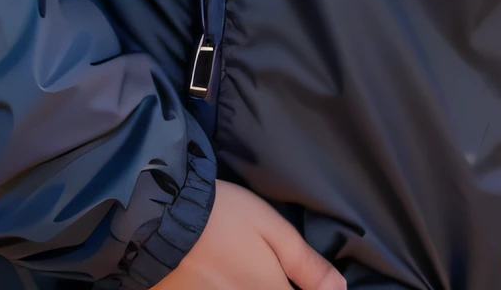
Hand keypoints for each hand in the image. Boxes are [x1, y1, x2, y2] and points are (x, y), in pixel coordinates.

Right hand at [163, 180, 346, 289]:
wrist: (160, 222)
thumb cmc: (222, 217)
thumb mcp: (272, 229)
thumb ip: (307, 265)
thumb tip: (340, 289)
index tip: (309, 283)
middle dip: (282, 286)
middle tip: (269, 268)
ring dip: (257, 287)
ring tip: (245, 267)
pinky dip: (234, 289)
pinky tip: (228, 276)